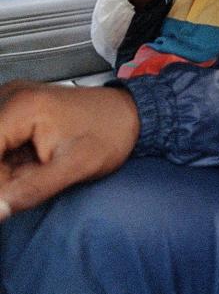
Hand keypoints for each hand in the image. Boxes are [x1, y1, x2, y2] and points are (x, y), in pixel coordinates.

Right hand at [0, 80, 139, 219]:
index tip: (9, 197)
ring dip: (4, 170)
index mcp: (23, 107)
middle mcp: (11, 96)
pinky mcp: (15, 109)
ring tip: (36, 171)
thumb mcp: (76, 167)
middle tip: (29, 181)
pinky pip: (0, 141)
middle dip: (2, 175)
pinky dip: (7, 161)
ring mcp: (11, 100)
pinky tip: (31, 164)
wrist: (130, 114)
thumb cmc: (112, 133)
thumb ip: (31, 190)